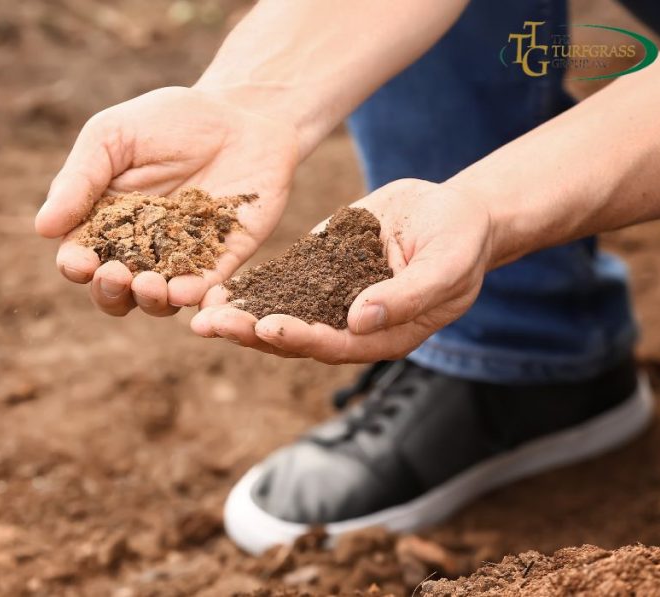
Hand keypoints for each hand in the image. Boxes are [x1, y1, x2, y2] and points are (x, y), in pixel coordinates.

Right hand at [35, 86, 299, 316]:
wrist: (241, 113)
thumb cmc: (169, 120)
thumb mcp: (114, 136)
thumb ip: (80, 179)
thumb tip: (43, 227)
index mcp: (104, 222)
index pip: (80, 256)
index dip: (76, 266)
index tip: (80, 262)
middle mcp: (139, 249)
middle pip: (113, 290)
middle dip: (108, 291)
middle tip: (115, 275)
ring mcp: (181, 259)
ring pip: (156, 300)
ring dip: (148, 300)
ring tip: (149, 285)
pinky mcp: (221, 261)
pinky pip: (205, 289)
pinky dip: (194, 296)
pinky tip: (186, 291)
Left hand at [191, 179, 493, 362]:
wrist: (453, 211)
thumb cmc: (461, 239)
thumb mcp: (447, 262)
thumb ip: (410, 294)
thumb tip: (361, 319)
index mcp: (383, 336)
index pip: (335, 344)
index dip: (301, 337)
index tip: (268, 328)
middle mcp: (349, 325)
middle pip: (294, 337)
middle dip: (251, 332)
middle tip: (210, 326)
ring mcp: (330, 299)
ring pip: (278, 312)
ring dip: (238, 314)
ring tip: (199, 310)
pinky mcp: (318, 271)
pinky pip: (279, 282)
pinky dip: (249, 286)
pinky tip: (215, 283)